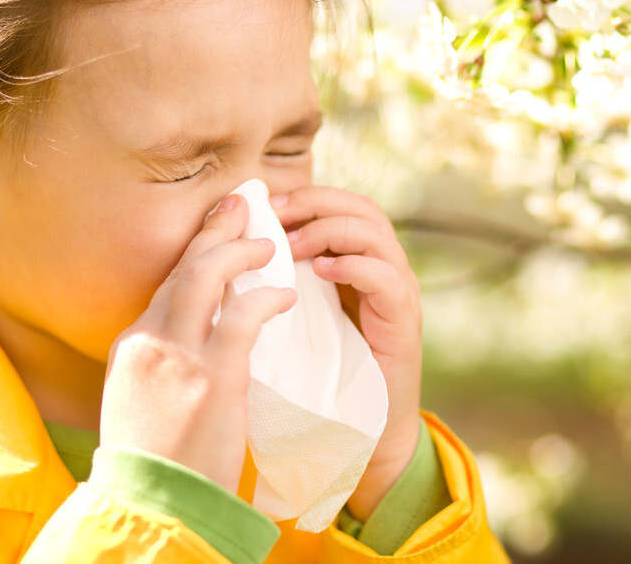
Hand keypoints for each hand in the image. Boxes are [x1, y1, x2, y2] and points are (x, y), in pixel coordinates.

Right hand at [99, 194, 295, 492]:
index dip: (196, 253)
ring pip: (206, 274)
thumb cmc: (155, 463)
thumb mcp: (141, 403)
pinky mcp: (211, 377)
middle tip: (243, 206)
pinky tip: (285, 295)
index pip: (167, 284)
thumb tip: (192, 342)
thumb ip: (162, 364)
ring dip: (239, 250)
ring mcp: (176, 356)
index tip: (217, 233)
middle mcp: (148, 342)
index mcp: (131, 348)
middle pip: (183, 267)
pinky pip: (244, 315)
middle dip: (214, 230)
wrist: (152, 508)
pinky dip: (267, 296)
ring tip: (268, 242)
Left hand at [272, 186, 422, 519]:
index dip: (304, 196)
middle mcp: (383, 270)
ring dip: (330, 230)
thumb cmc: (319, 378)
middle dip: (316, 202)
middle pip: (362, 207)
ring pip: (376, 233)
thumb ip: (277, 283)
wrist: (360, 434)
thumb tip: (227, 250)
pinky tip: (322, 272)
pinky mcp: (403, 322)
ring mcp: (398, 293)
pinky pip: (386, 278)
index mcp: (357, 263)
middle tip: (276, 215)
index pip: (340, 205)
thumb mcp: (293, 319)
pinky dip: (353, 266)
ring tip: (294, 246)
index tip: (263, 206)